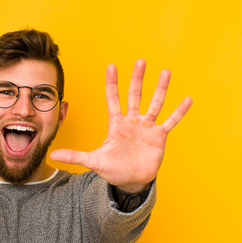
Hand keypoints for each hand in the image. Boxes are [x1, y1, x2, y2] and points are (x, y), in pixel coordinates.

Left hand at [50, 60, 191, 192]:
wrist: (131, 181)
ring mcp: (147, 127)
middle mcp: (133, 121)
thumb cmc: (113, 170)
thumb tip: (53, 155)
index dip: (112, 84)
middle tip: (140, 61)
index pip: (113, 99)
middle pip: (135, 95)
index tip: (111, 66)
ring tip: (166, 72)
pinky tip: (187, 99)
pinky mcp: (159, 136)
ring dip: (160, 88)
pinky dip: (179, 111)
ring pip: (155, 103)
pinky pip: (171, 121)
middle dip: (137, 79)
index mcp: (117, 124)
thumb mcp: (94, 162)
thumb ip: (75, 156)